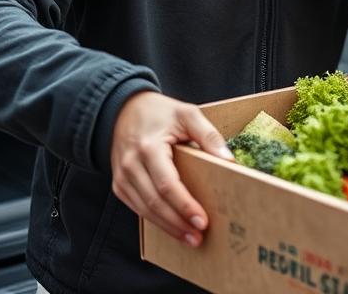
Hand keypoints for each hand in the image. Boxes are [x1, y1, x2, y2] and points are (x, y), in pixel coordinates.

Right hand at [110, 91, 233, 247]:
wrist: (123, 110)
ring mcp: (122, 177)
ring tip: (189, 238)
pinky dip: (155, 220)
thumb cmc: (159, 112)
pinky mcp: (119, 185)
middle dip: (178, 223)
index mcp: (148, 148)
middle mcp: (130, 165)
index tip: (202, 220)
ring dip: (168, 227)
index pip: (167, 184)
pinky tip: (172, 228)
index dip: (184, 205)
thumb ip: (208, 135)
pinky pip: (137, 208)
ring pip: (144, 210)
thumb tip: (228, 160)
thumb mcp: (187, 114)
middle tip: (199, 236)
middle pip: (155, 203)